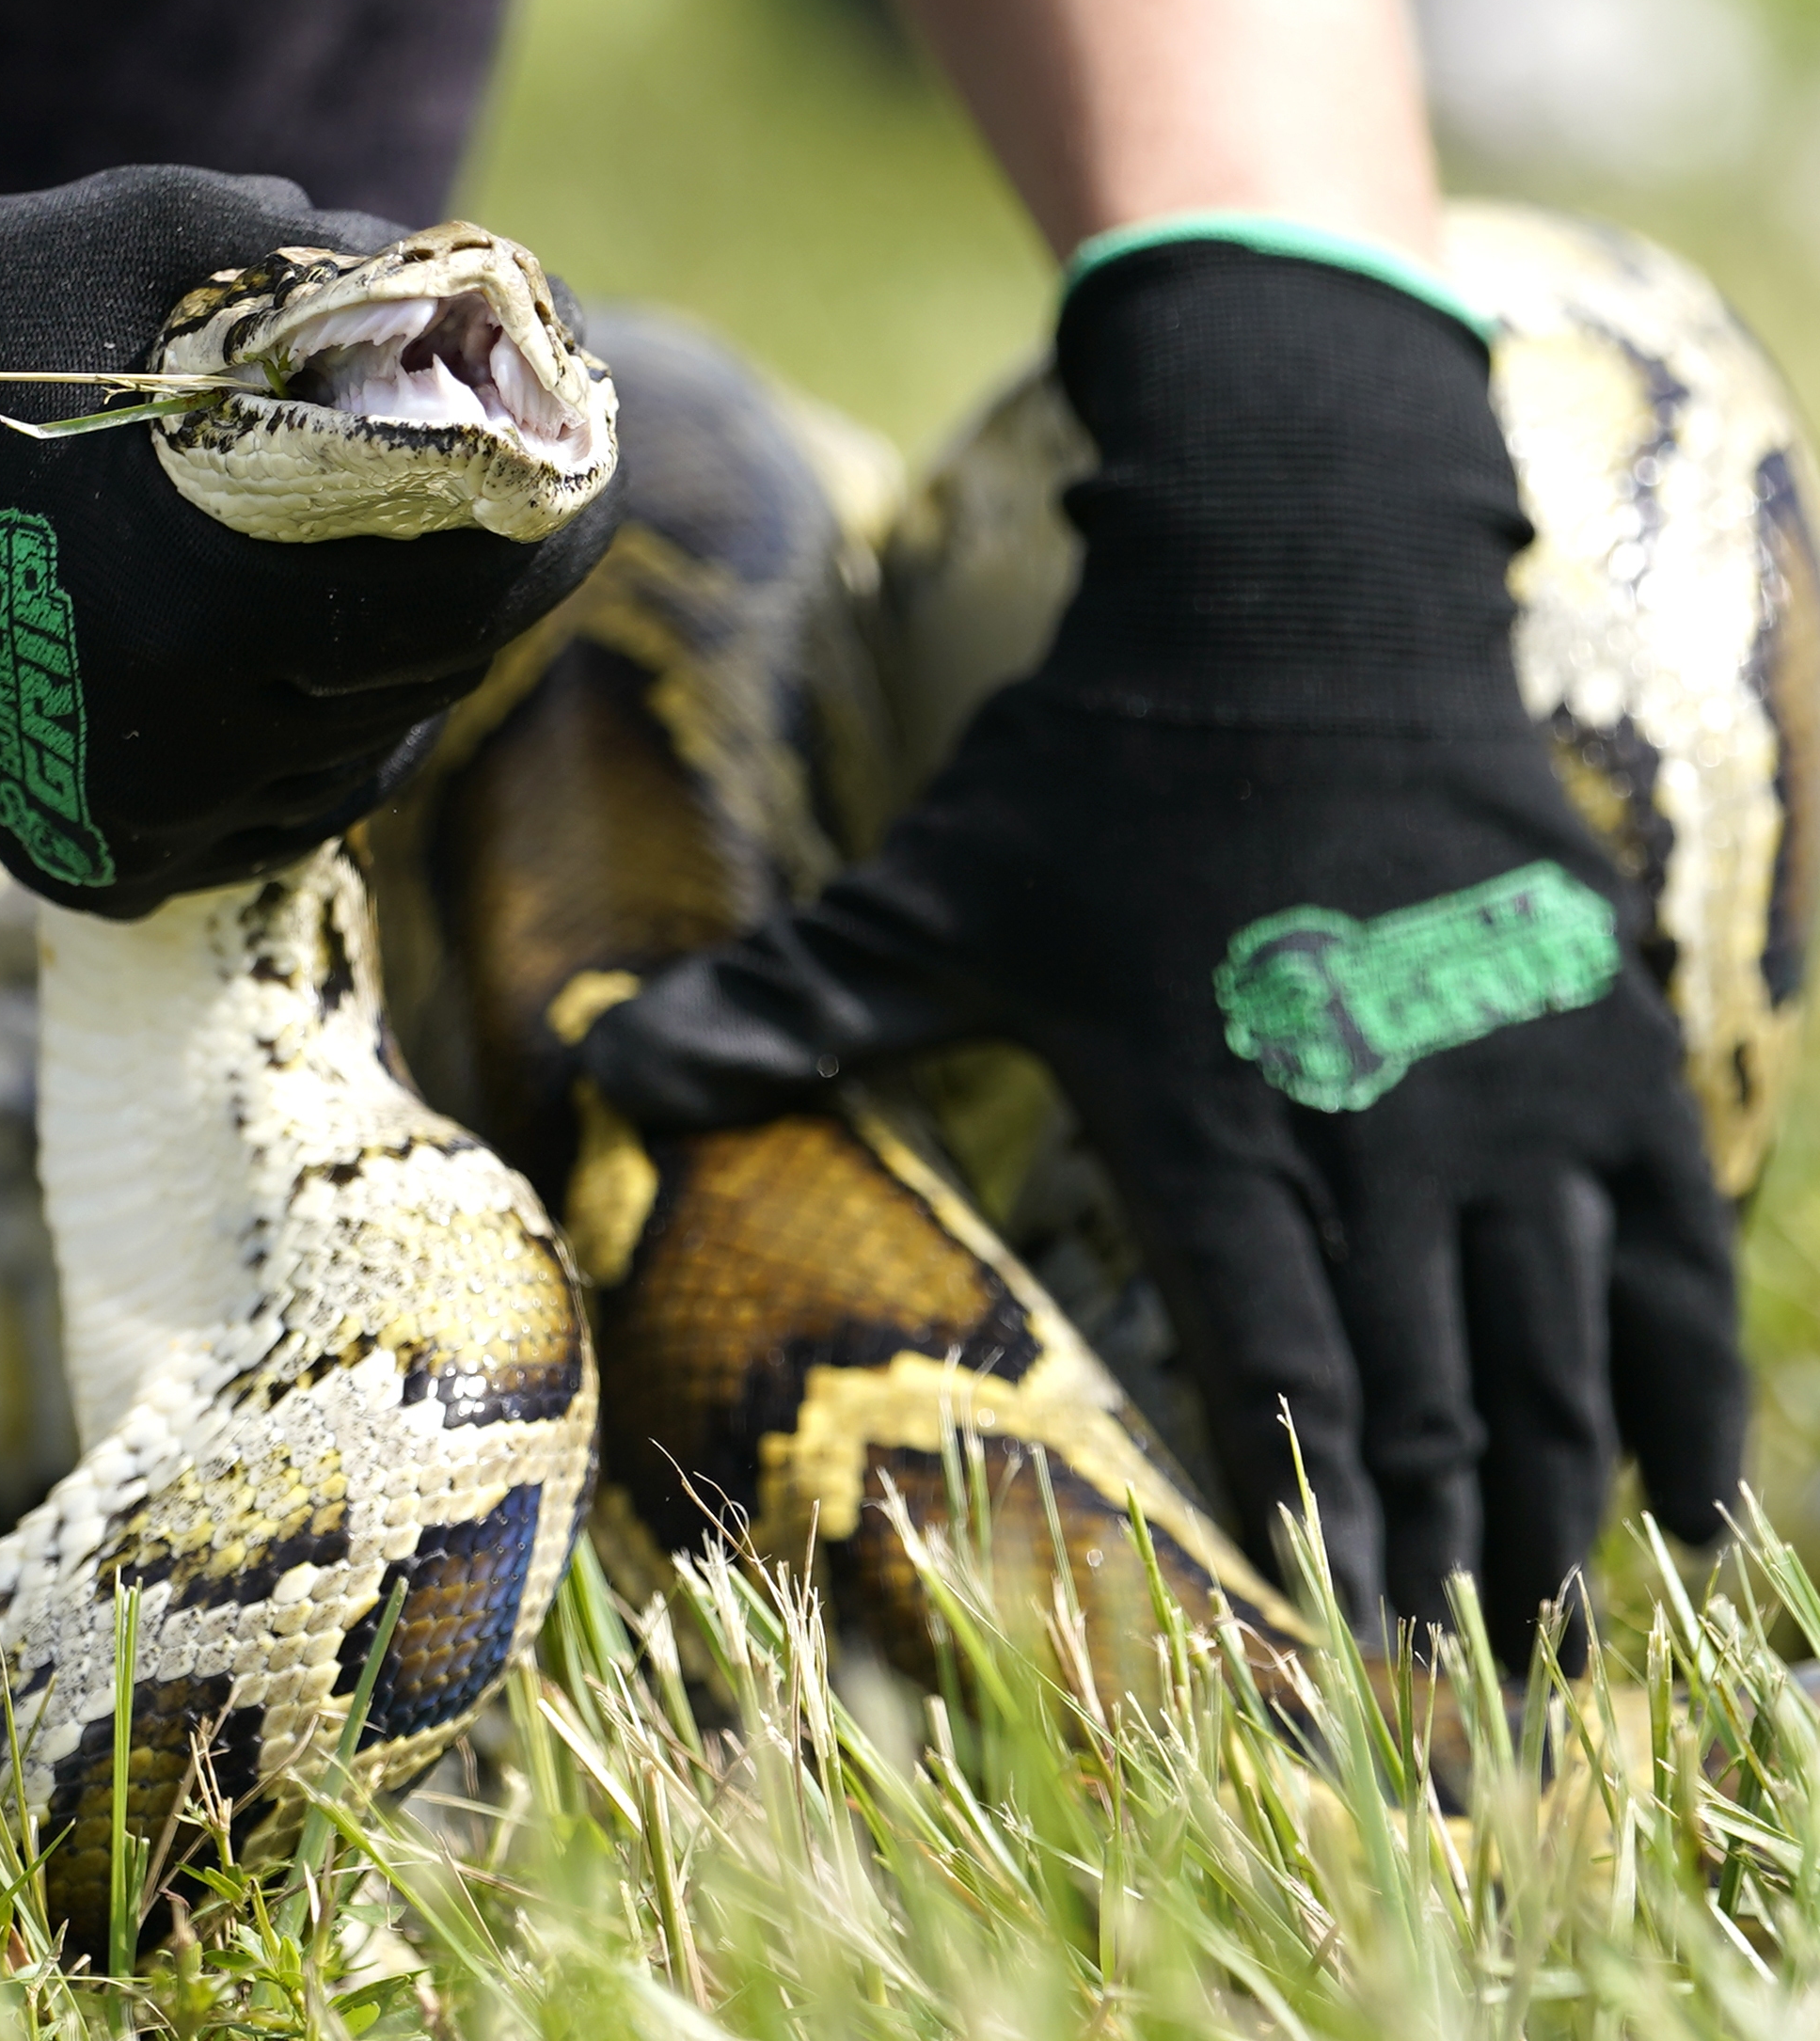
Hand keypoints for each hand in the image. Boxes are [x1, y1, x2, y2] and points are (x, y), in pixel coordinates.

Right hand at [0, 165, 616, 911]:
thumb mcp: (155, 240)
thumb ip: (331, 270)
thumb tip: (473, 300)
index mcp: (223, 592)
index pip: (477, 590)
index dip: (560, 523)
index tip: (585, 467)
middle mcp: (194, 737)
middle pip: (432, 679)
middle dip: (482, 590)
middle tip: (492, 513)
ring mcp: (140, 819)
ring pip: (359, 762)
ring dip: (392, 679)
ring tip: (365, 585)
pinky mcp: (95, 864)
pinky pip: (267, 821)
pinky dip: (299, 751)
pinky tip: (277, 672)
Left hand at [581, 240, 1741, 1663]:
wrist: (1299, 597)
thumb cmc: (1100, 763)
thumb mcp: (930, 889)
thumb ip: (787, 1001)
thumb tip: (600, 1071)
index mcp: (1209, 1112)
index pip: (1276, 1358)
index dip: (1315, 1510)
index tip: (1339, 1647)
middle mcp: (1378, 1123)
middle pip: (1432, 1388)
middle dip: (1449, 1555)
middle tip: (1464, 1708)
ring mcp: (1510, 1087)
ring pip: (1557, 1346)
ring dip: (1563, 1506)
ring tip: (1560, 1646)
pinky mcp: (1600, 1040)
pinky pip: (1673, 1250)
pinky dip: (1689, 1388)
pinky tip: (1705, 1509)